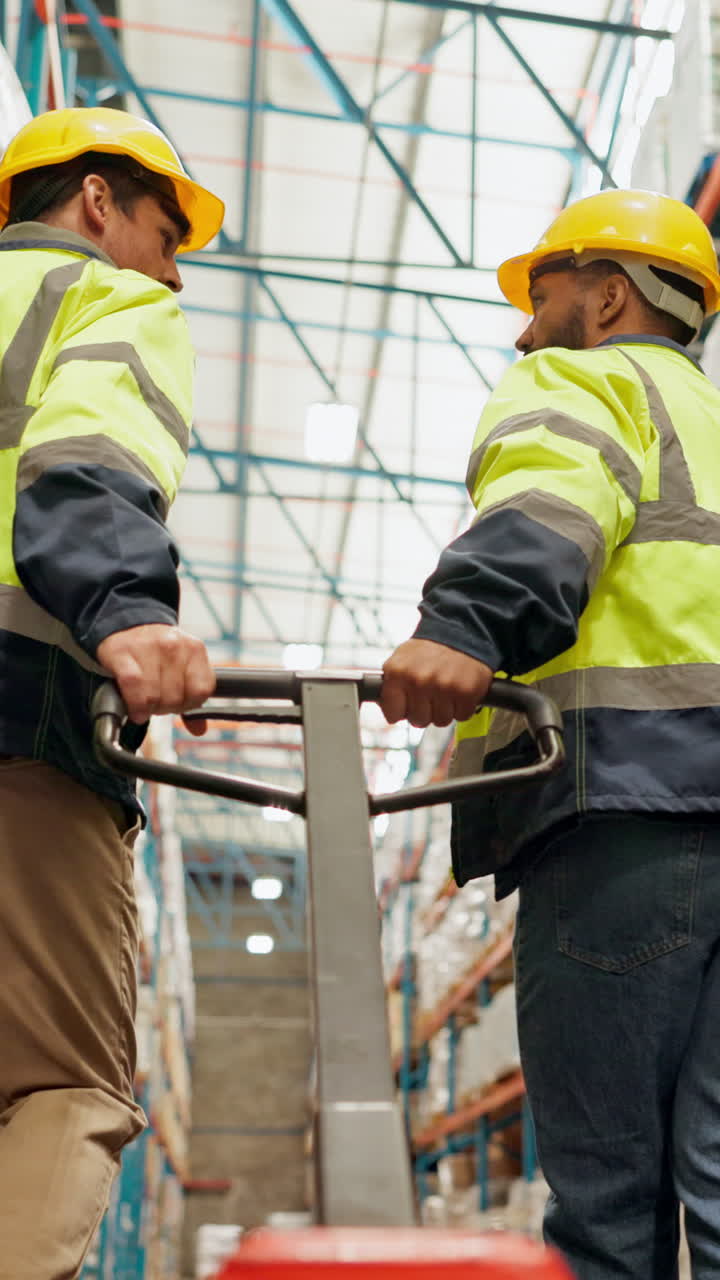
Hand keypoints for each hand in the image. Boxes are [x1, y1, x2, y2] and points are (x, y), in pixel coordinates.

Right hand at [97, 623, 215, 729]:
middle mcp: (174, 645)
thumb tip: (199, 730)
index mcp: (194, 649)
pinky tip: (134, 709)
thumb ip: (191, 697)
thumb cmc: (155, 653)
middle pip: (176, 697)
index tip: (177, 704)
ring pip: (154, 696)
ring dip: (148, 708)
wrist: (125, 625)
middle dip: (165, 708)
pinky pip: (133, 686)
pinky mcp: (122, 653)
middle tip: (156, 702)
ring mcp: (148, 647)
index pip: (202, 691)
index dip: (189, 705)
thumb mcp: (181, 668)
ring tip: (143, 703)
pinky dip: (134, 704)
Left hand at [381, 638, 493, 727]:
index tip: (407, 705)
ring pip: (441, 721)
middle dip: (425, 711)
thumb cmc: (430, 649)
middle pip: (418, 721)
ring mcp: (443, 687)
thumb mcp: (400, 660)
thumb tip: (384, 707)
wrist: (460, 631)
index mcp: (398, 673)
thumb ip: (390, 684)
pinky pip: (462, 715)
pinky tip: (459, 691)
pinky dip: (462, 706)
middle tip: (430, 694)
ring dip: (445, 709)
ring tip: (445, 690)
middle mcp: (419, 680)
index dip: (402, 711)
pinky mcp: (466, 692)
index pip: (393, 715)